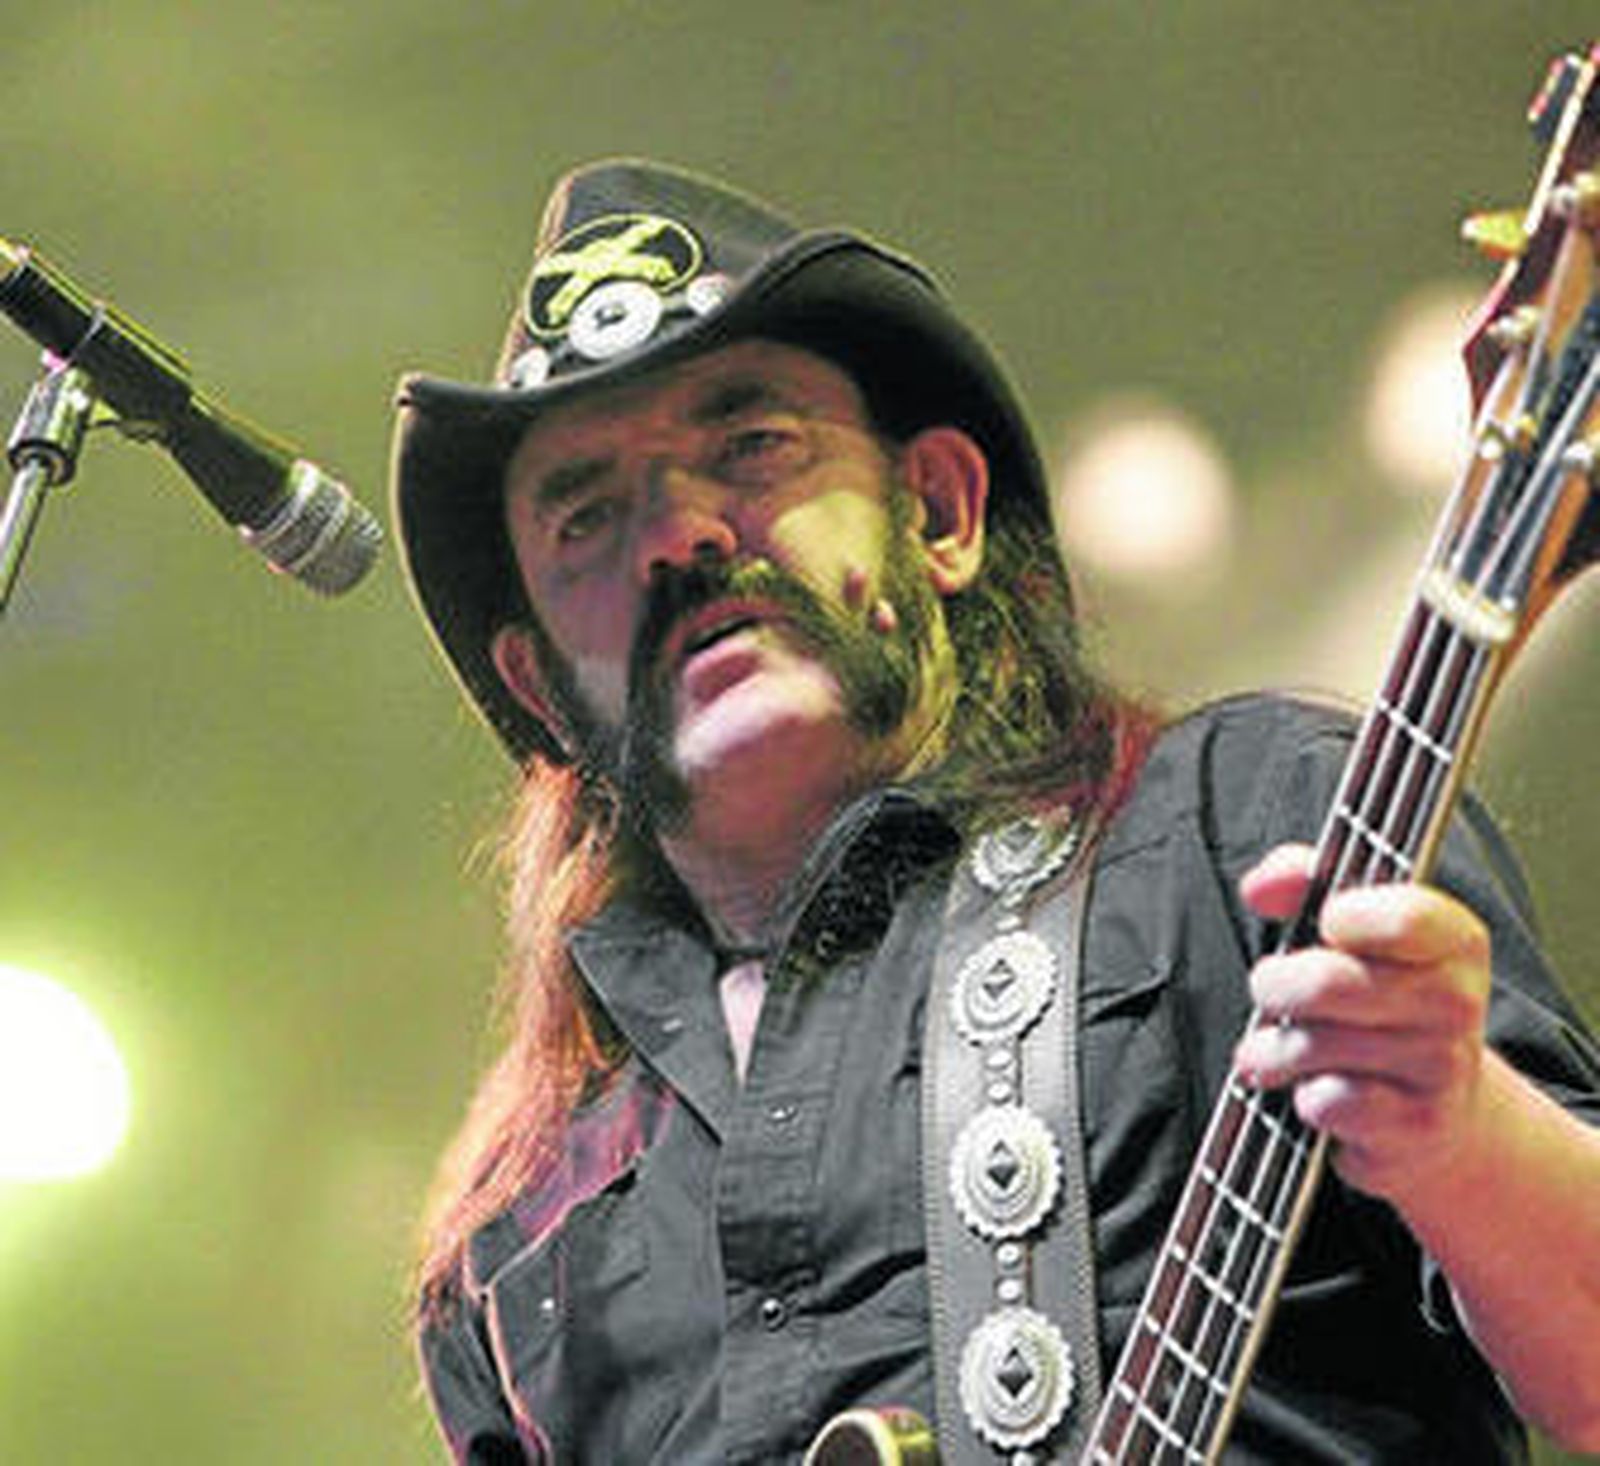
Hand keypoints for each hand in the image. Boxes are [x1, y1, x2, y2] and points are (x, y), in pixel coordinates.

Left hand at [1233, 843, 1492, 1199]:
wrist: (1436, 1108)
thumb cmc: (1374, 996)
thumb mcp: (1349, 925)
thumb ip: (1302, 878)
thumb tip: (1260, 886)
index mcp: (1453, 937)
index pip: (1403, 919)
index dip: (1343, 916)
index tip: (1324, 924)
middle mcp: (1457, 1000)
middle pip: (1328, 983)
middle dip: (1274, 986)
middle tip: (1270, 991)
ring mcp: (1443, 1066)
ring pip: (1313, 1045)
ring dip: (1272, 1050)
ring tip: (1275, 1049)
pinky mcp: (1418, 1125)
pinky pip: (1327, 1102)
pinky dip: (1303, 1099)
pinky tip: (1314, 1093)